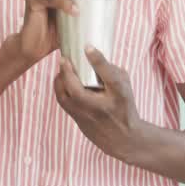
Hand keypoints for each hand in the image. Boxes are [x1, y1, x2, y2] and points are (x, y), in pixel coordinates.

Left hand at [54, 46, 141, 160]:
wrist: (123, 138)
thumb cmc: (124, 107)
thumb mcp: (125, 87)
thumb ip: (110, 70)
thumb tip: (91, 54)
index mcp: (119, 95)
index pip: (110, 77)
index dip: (98, 61)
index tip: (88, 47)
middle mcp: (103, 107)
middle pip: (78, 91)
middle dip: (67, 73)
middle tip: (64, 59)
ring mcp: (88, 117)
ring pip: (66, 99)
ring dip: (60, 81)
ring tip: (61, 69)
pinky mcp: (78, 121)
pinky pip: (64, 103)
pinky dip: (59, 89)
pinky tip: (61, 80)